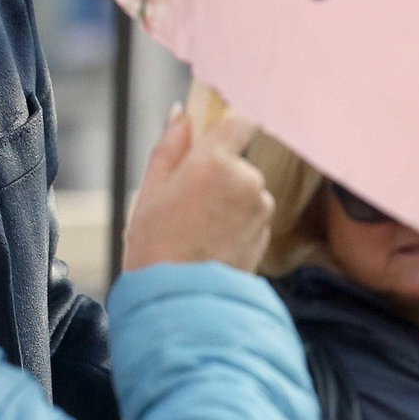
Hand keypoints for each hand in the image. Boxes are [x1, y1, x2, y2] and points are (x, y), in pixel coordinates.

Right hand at [122, 104, 273, 272]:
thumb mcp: (151, 190)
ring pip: (245, 189)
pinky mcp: (267, 234)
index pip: (239, 118)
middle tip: (186, 199)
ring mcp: (261, 208)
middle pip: (237, 159)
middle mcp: (247, 179)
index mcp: (216, 161)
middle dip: (218, 171)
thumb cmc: (156, 247)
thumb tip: (181, 115)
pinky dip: (236, 222)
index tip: (211, 134)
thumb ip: (169, 147)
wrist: (181, 304)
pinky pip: (252, 215)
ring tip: (196, 228)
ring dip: (228, 199)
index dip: (227, 123)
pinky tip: (211, 243)